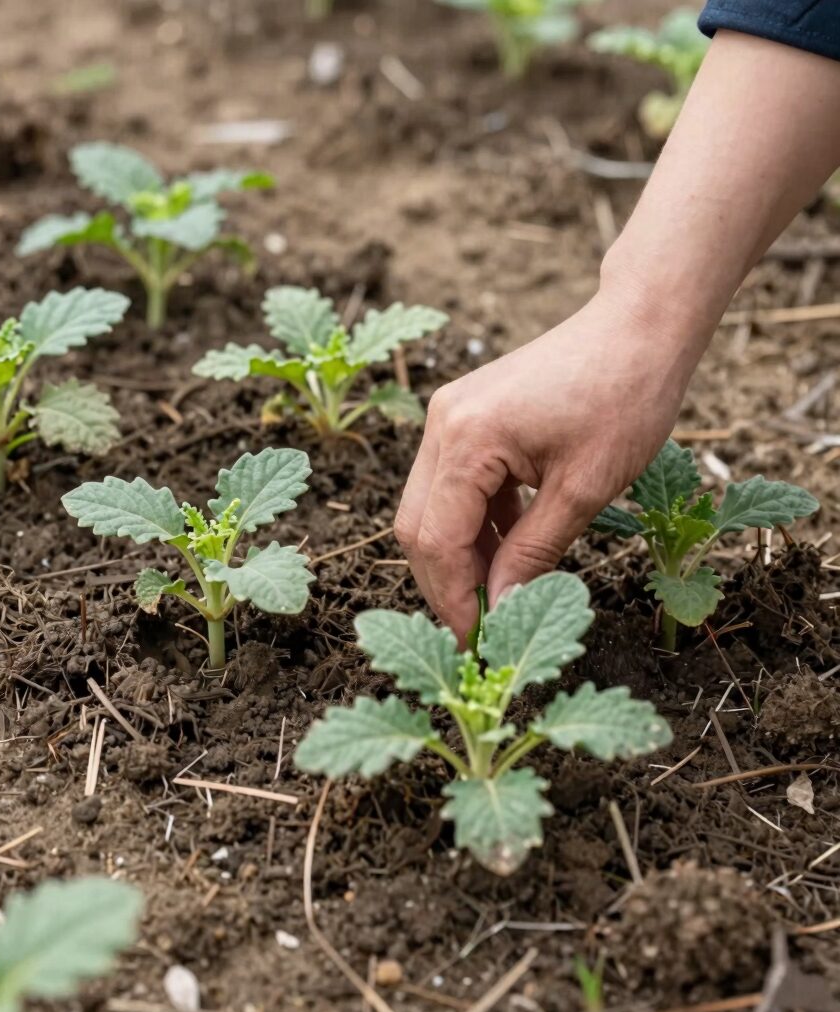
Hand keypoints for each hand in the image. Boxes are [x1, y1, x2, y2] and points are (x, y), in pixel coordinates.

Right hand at [395, 288, 703, 638]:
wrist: (640, 326)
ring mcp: (449, 416)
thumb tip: (501, 609)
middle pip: (417, 524)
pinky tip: (508, 545)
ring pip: (429, 507)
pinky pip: (451, 483)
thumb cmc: (625, 396)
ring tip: (499, 591)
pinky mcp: (464, 416)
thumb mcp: (585, 489)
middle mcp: (443, 424)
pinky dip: (473, 522)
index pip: (436, 539)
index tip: (476, 641)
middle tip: (480, 626)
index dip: (452, 598)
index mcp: (467, 439)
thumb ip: (533, 553)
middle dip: (446, 581)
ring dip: (459, 554)